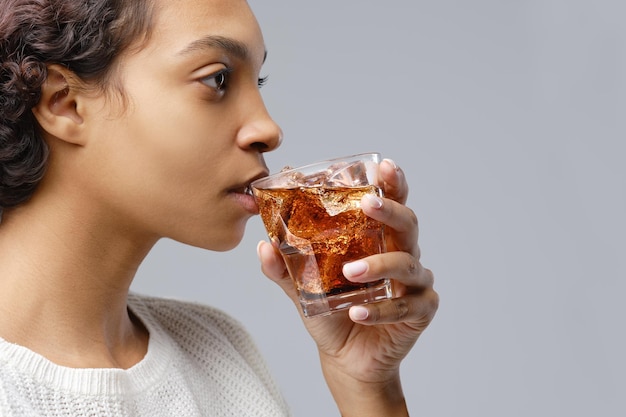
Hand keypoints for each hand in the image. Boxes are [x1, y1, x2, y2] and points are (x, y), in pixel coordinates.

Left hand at [257, 158, 438, 415]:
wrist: (345, 358)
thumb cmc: (331, 314)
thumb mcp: (304, 288)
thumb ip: (286, 267)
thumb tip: (263, 245)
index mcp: (378, 240)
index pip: (390, 205)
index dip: (392, 183)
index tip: (384, 166)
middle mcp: (402, 255)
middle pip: (407, 224)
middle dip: (390, 210)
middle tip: (368, 204)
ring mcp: (415, 284)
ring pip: (408, 264)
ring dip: (379, 264)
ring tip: (351, 271)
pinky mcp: (419, 312)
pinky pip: (406, 306)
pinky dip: (381, 310)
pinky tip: (357, 313)